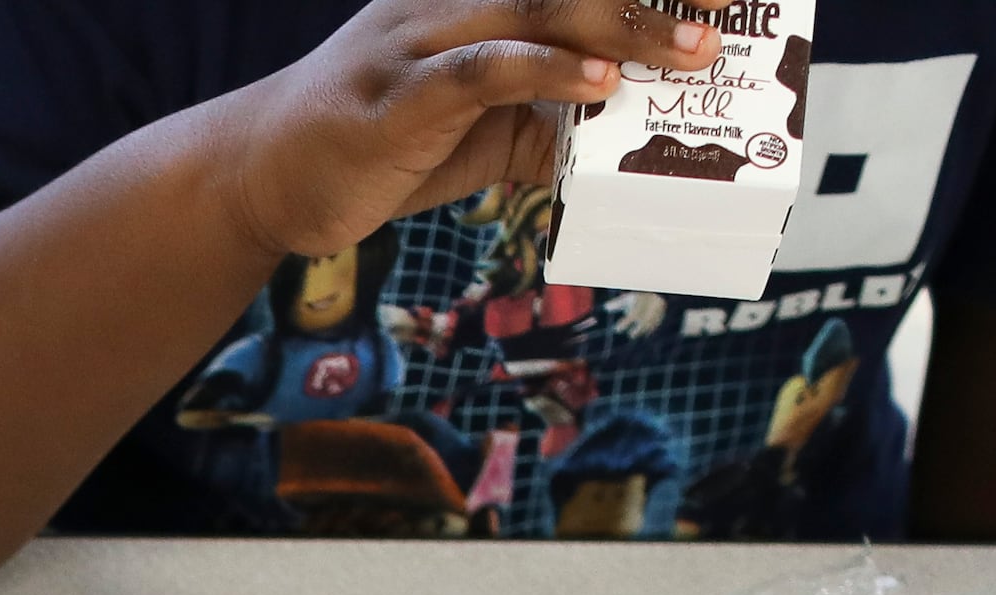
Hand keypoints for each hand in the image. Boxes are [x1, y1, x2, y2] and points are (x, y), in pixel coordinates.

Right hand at [212, 1, 717, 261]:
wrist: (260, 177)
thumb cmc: (376, 148)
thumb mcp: (478, 129)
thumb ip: (548, 118)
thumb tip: (630, 134)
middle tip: (735, 7)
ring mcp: (418, 41)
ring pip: (538, 10)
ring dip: (625, 29)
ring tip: (693, 51)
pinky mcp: (395, 99)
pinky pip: (481, 71)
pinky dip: (546, 73)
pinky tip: (599, 88)